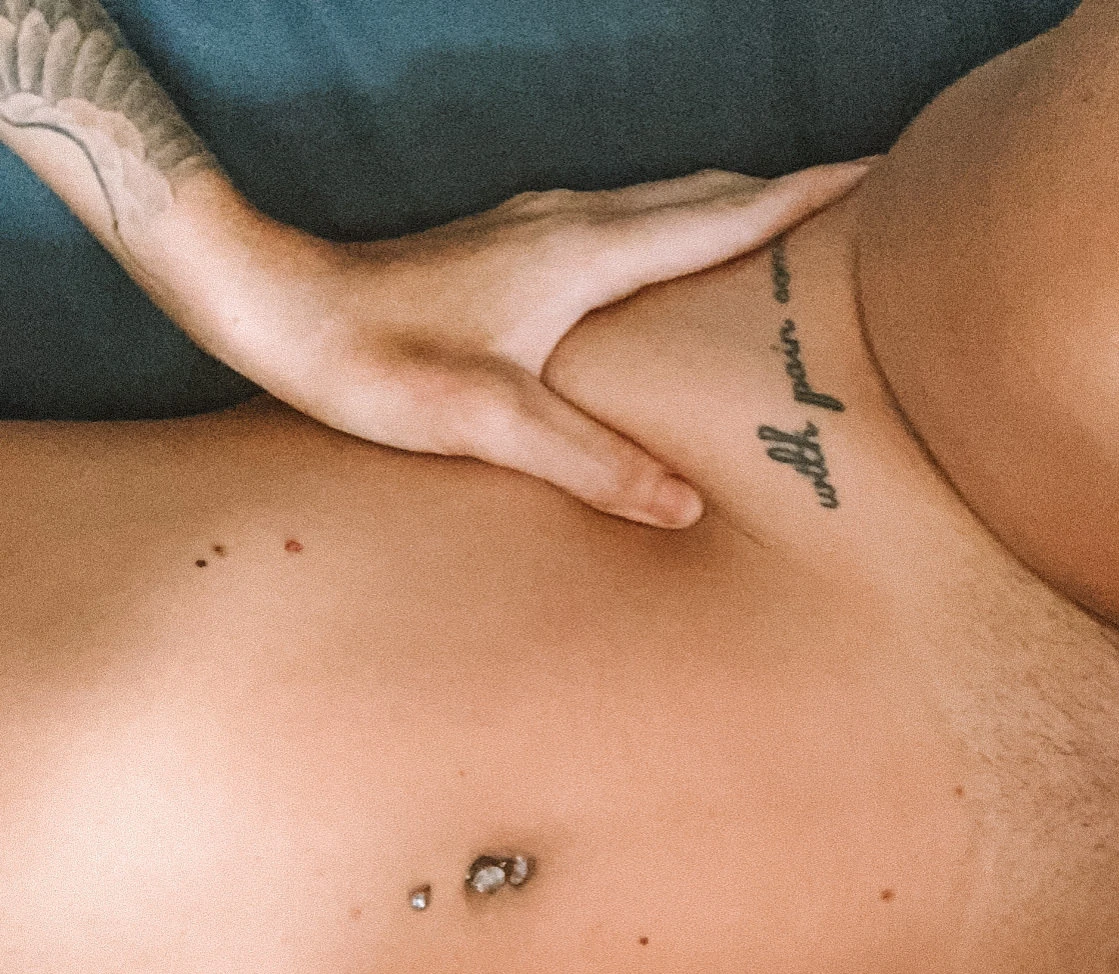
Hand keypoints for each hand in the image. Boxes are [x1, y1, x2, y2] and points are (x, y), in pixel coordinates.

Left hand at [207, 162, 875, 525]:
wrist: (283, 309)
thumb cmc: (378, 361)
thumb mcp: (492, 420)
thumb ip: (593, 461)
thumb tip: (684, 505)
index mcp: (585, 253)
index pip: (723, 214)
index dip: (804, 199)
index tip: (878, 180)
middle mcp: (571, 223)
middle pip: (705, 197)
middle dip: (784, 198)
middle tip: (853, 212)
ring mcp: (538, 227)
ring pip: (662, 207)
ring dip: (729, 213)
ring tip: (781, 241)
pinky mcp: (510, 248)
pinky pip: (622, 227)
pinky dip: (673, 235)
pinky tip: (667, 273)